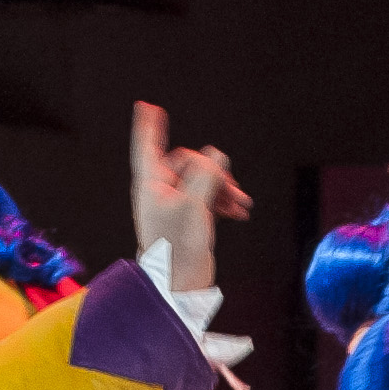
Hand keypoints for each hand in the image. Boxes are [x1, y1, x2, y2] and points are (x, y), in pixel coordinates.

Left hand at [130, 102, 251, 292]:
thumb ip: (206, 175)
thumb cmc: (177, 247)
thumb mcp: (194, 204)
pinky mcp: (189, 217)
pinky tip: (239, 212)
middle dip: (214, 172)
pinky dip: (223, 201)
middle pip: (189, 162)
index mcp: (151, 183)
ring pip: (203, 180)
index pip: (148, 146)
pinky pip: (208, 196)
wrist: (180, 283)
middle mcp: (161, 190)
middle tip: (232, 190)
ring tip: (241, 205)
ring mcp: (175, 203)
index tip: (147, 106)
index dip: (149, 126)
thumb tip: (215, 155)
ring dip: (223, 189)